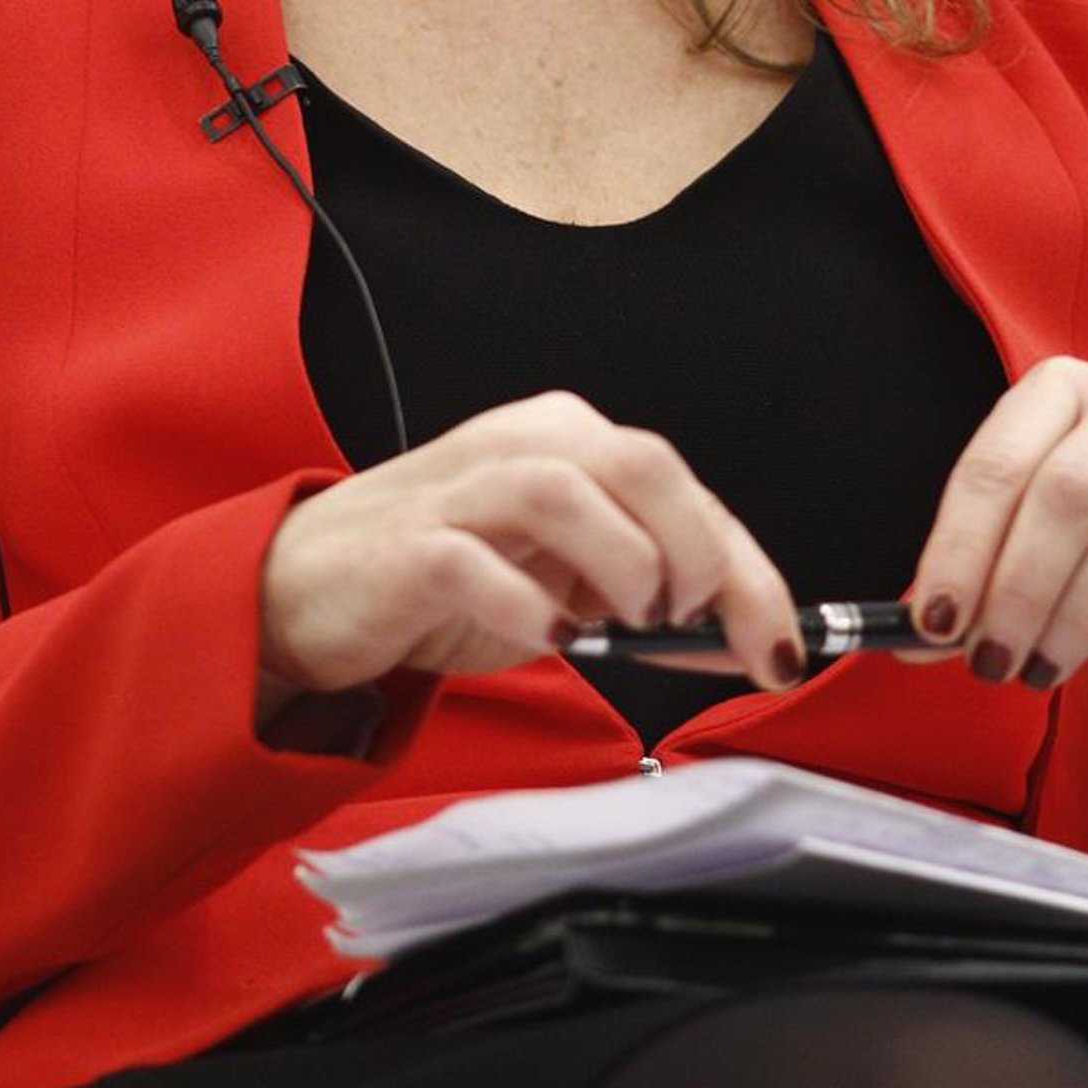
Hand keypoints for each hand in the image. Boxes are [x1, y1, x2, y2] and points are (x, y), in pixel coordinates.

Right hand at [260, 390, 802, 705]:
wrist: (307, 588)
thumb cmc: (443, 577)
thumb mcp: (562, 581)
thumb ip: (646, 594)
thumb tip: (744, 639)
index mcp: (566, 441)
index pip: (683, 486)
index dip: (747, 570)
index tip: (780, 646)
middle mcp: (519, 444)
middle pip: (640, 461)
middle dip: (694, 551)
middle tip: (687, 621)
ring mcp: (460, 491)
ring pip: (565, 488)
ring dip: (621, 565)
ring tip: (621, 624)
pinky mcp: (407, 547)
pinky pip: (474, 563)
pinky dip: (528, 609)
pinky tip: (547, 640)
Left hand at [906, 357, 1087, 706]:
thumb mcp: (1036, 537)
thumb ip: (974, 583)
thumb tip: (903, 643)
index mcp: (1063, 390)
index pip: (996, 462)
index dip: (960, 546)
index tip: (933, 622)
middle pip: (1067, 491)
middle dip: (1018, 587)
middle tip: (989, 659)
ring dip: (1081, 614)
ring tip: (1043, 672)